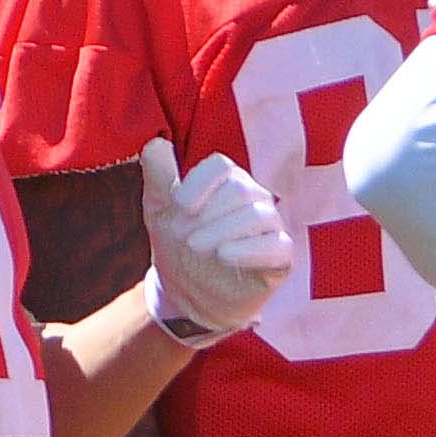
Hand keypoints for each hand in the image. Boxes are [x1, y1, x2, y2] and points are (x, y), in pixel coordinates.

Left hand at [137, 137, 295, 343]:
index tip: (178, 207)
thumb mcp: (159, 211)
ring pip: (259, 216)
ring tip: (195, 247)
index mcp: (227, 181)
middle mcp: (254, 198)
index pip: (221, 167)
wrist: (188, 294)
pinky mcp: (280, 258)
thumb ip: (158, 176)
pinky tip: (224, 256)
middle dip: (207, 213)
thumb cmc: (178, 244)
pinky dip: (251, 250)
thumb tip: (155, 142)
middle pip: (240, 190)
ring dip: (222, 231)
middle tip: (183, 237)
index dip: (198, 184)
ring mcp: (270, 228)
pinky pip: (278, 246)